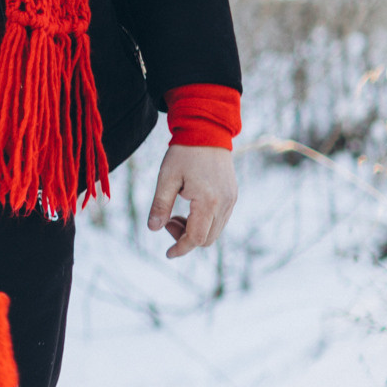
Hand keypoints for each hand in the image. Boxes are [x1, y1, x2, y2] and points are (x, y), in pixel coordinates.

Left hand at [146, 143, 235, 259]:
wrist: (207, 132)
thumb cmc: (184, 153)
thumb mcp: (166, 178)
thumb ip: (160, 205)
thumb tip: (153, 229)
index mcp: (209, 201)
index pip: (196, 238)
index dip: (181, 248)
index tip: (167, 254)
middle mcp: (225, 203)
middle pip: (207, 239)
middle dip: (185, 238)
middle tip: (167, 221)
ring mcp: (231, 199)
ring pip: (215, 231)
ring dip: (194, 230)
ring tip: (175, 214)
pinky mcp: (232, 195)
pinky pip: (220, 219)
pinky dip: (204, 222)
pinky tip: (188, 208)